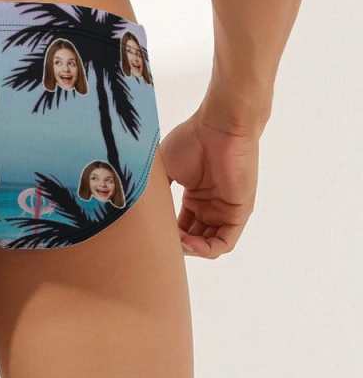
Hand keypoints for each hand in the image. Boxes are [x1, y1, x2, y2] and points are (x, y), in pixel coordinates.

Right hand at [159, 104, 258, 258]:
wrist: (218, 127)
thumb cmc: (191, 140)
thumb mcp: (165, 169)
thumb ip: (156, 192)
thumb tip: (137, 210)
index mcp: (195, 195)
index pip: (181, 225)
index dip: (166, 233)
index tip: (150, 232)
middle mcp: (211, 205)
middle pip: (193, 237)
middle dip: (176, 244)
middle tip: (159, 242)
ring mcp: (225, 210)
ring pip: (208, 244)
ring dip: (190, 250)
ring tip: (173, 244)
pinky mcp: (239, 213)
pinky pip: (224, 242)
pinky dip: (206, 249)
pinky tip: (188, 244)